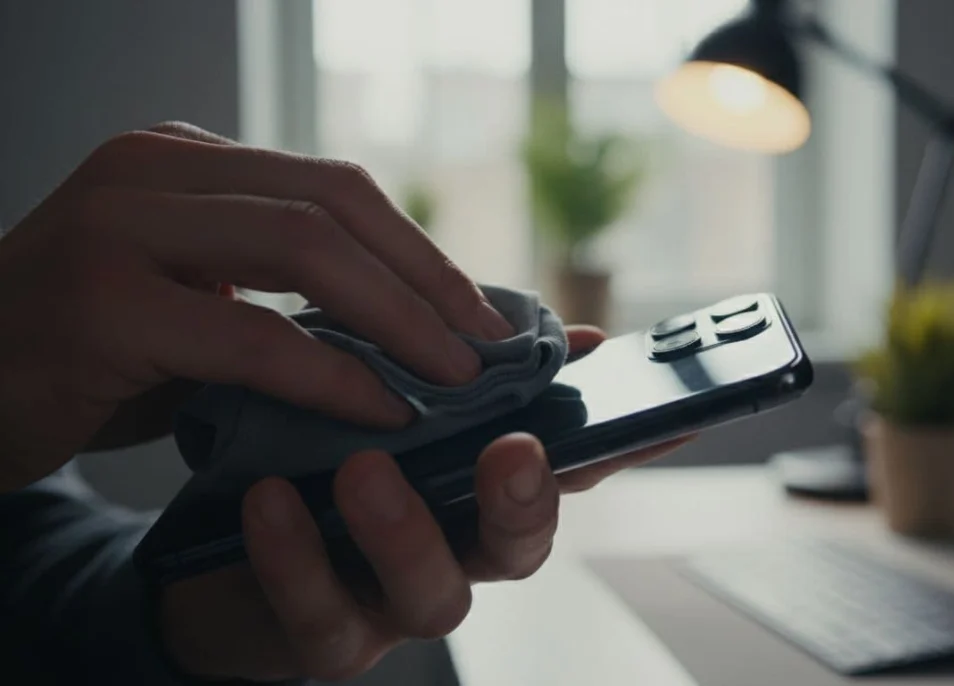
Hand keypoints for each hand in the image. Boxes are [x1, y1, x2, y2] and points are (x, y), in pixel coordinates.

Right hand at [0, 122, 513, 491]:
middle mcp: (151, 170)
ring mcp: (118, 225)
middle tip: (489, 350)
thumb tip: (425, 336)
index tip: (485, 316)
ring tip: (455, 379)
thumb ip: (291, 305)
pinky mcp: (99, 302)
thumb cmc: (93, 361)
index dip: (423, 251)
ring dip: (399, 319)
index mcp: (185, 161)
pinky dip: (333, 374)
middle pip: (334, 203)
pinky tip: (382, 409)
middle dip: (428, 281)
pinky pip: (251, 335)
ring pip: (304, 247)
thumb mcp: (199, 311)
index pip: (336, 187)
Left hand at [159, 327, 687, 682]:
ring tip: (364, 472)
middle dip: (525, 499)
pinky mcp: (324, 640)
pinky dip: (297, 559)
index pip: (570, 467)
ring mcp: (395, 602)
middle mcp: (457, 549)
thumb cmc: (313, 459)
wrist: (209, 550)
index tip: (675, 414)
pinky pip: (321, 618)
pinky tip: (270, 501)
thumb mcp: (387, 402)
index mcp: (478, 488)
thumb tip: (578, 336)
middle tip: (511, 450)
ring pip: (436, 596)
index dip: (628, 446)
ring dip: (407, 531)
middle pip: (523, 544)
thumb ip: (466, 372)